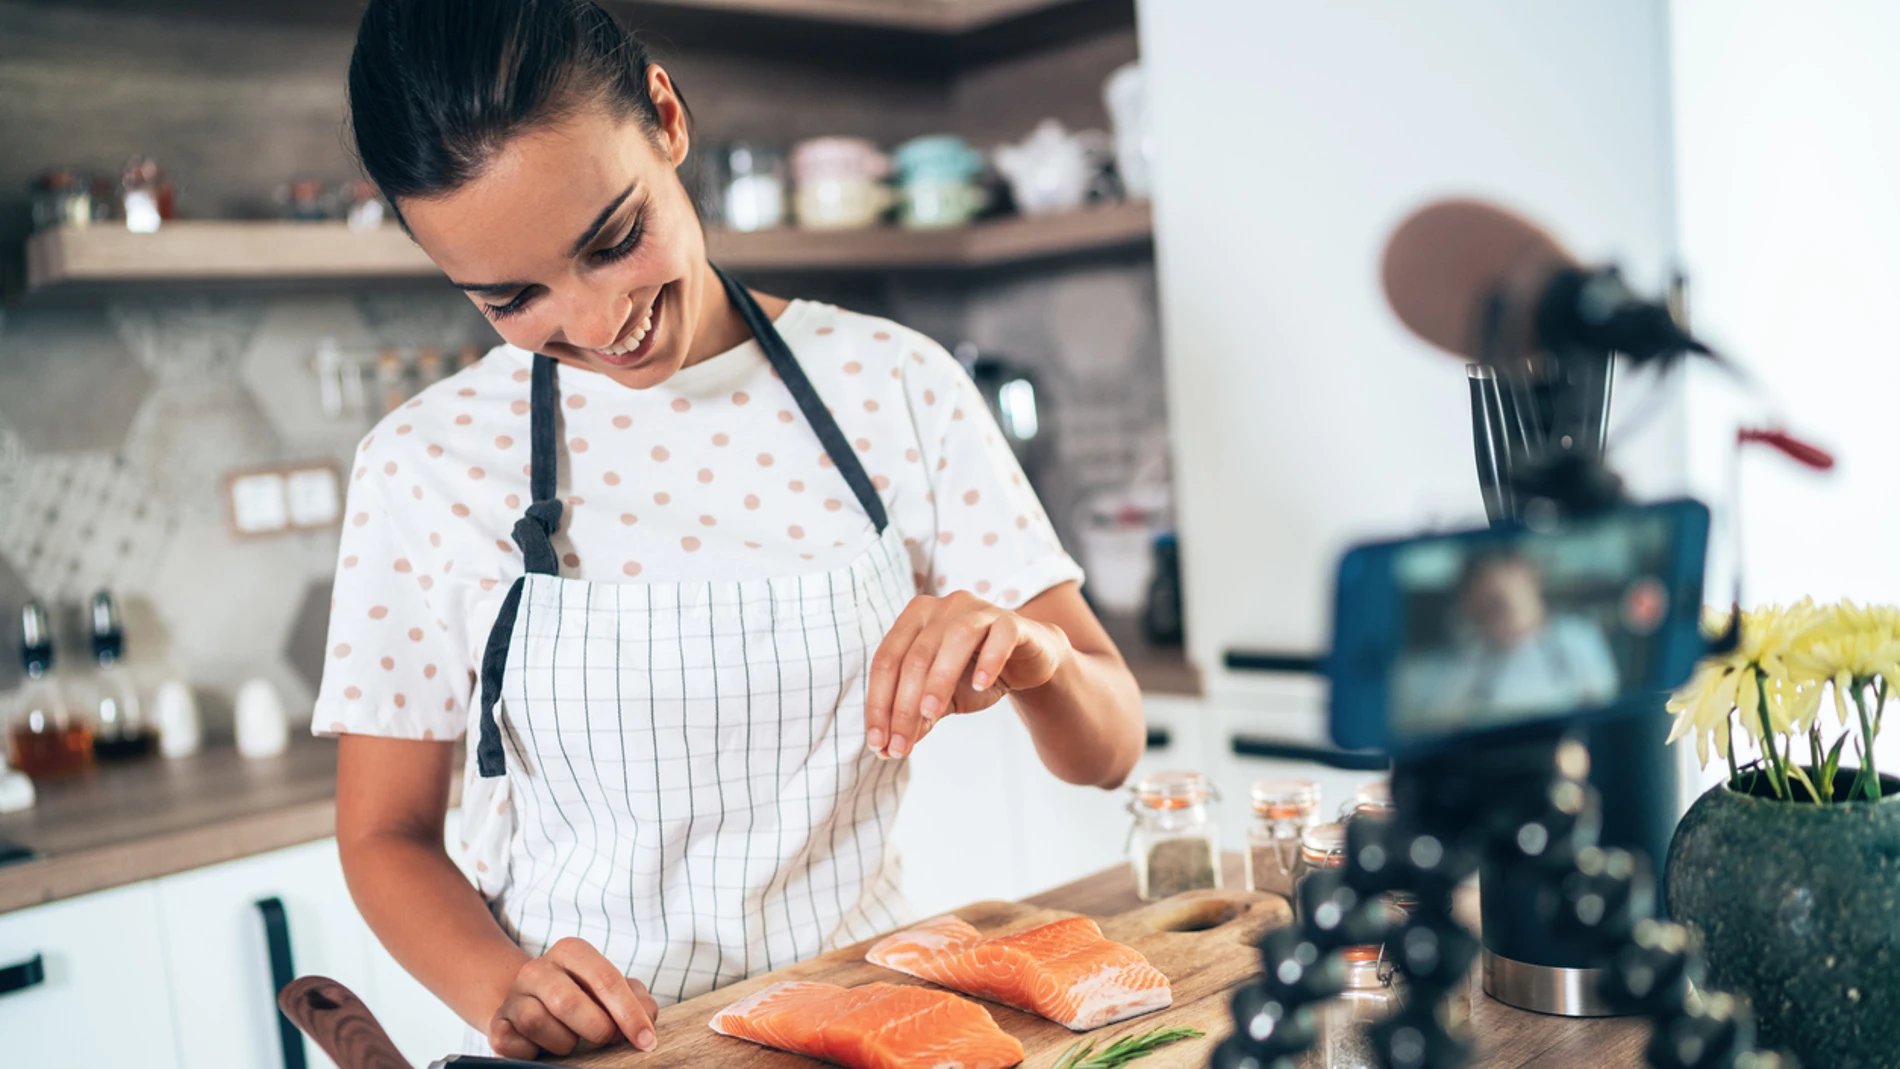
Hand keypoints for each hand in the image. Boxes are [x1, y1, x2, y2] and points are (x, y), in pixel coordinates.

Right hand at [488, 937, 659, 1058]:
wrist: (532, 1005)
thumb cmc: (582, 999)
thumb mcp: (611, 992)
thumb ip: (636, 1000)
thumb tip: (646, 1021)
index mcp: (571, 951)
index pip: (605, 979)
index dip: (629, 1014)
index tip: (646, 1040)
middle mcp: (537, 968)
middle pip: (569, 1002)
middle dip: (596, 1029)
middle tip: (605, 1038)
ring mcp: (513, 996)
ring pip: (538, 1023)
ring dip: (564, 1042)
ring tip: (570, 1039)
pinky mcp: (497, 1024)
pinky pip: (515, 1044)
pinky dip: (534, 1052)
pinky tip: (542, 1047)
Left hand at [865, 591, 1071, 758]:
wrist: (1026, 663)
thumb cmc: (975, 674)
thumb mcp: (943, 699)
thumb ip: (918, 715)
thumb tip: (890, 748)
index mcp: (914, 619)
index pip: (886, 661)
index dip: (878, 704)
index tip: (878, 744)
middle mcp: (943, 607)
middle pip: (915, 656)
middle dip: (904, 706)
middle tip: (902, 745)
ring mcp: (978, 610)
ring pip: (953, 640)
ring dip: (938, 681)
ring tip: (930, 714)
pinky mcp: (1012, 621)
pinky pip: (1000, 635)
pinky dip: (990, 660)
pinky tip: (981, 684)